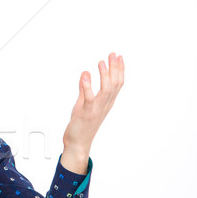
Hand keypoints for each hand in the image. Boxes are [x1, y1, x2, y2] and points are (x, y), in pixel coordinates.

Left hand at [61, 52, 124, 173]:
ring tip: (101, 62)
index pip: (117, 84)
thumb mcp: (83, 104)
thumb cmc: (81, 125)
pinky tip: (85, 75)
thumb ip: (84, 90)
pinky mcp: (86, 113)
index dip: (119, 70)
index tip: (119, 57)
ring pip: (106, 90)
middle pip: (114, 84)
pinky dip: (88, 86)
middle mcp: (104, 105)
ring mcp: (96, 109)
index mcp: (106, 102)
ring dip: (104, 75)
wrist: (77, 143)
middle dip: (115, 68)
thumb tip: (85, 74)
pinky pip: (89, 99)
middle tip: (113, 54)